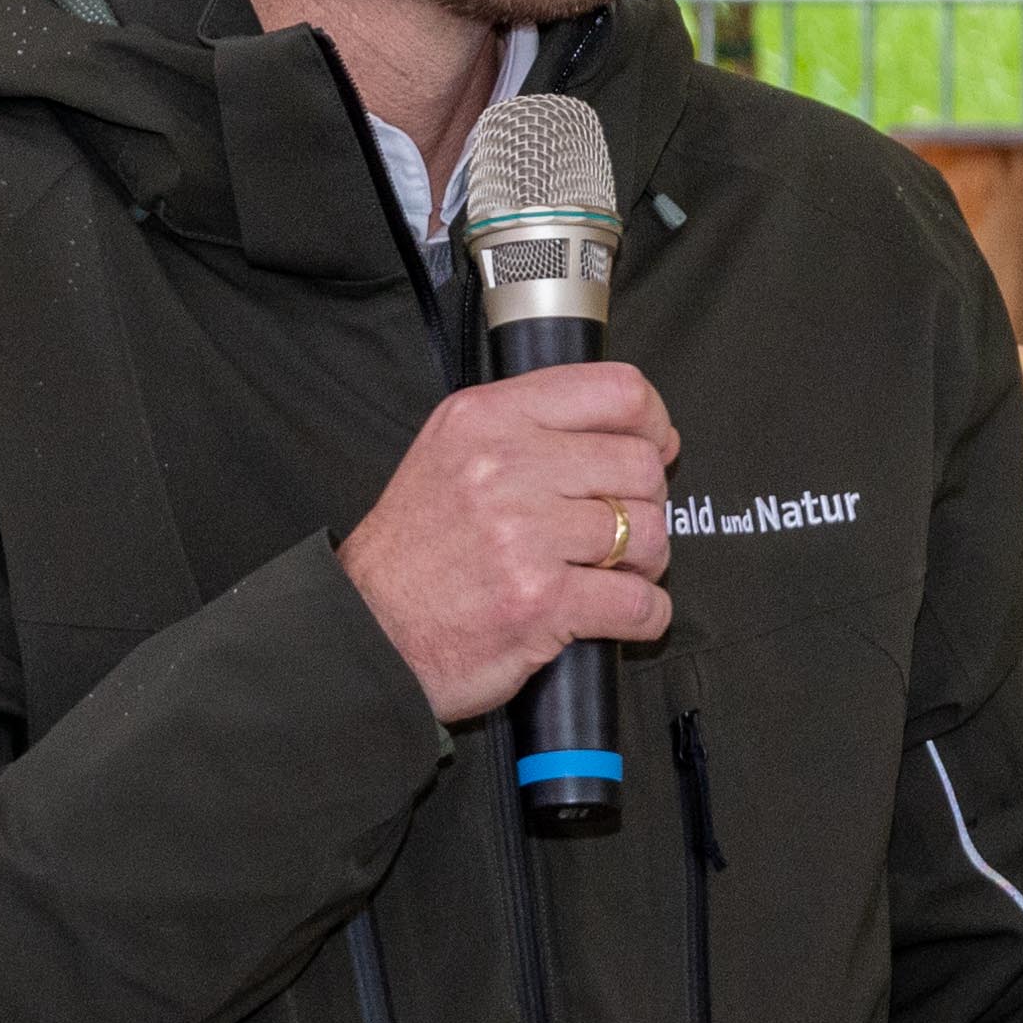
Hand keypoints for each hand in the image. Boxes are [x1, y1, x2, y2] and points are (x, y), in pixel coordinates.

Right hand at [339, 363, 678, 721]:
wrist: (368, 630)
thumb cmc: (412, 551)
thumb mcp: (450, 451)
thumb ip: (526, 427)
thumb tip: (630, 430)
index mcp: (489, 417)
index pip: (617, 392)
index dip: (653, 424)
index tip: (654, 448)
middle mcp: (507, 466)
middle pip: (640, 466)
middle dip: (645, 504)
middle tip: (621, 527)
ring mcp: (525, 534)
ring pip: (647, 534)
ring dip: (643, 563)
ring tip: (610, 572)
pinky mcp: (541, 600)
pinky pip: (639, 603)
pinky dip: (645, 615)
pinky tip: (621, 615)